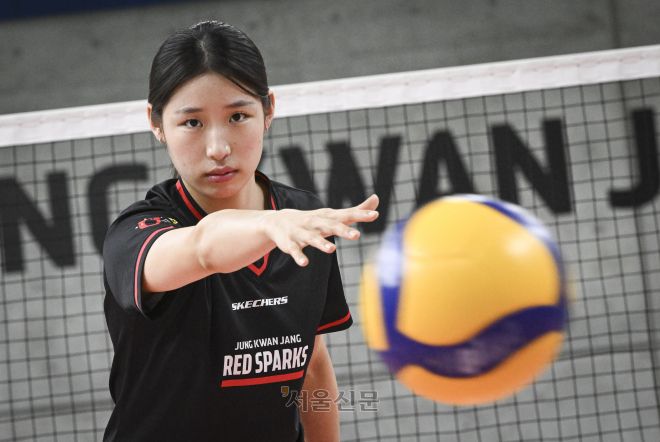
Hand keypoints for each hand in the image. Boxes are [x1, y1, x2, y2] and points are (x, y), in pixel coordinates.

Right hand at [262, 194, 378, 265]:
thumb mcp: (334, 215)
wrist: (277, 221)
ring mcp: (302, 233)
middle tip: (357, 236)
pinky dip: (299, 256)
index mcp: (328, 217)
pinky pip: (295, 250)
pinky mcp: (290, 244)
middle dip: (343, 230)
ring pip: (312, 238)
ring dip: (321, 243)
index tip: (374, 215)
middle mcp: (316, 223)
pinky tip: (304, 263)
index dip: (361, 215)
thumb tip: (376, 198)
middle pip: (331, 226)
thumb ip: (356, 210)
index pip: (347, 215)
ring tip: (331, 250)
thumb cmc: (313, 220)